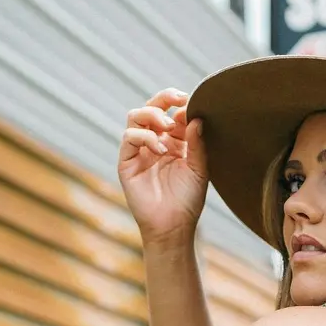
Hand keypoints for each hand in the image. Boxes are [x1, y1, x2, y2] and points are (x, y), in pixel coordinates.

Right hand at [118, 89, 208, 242]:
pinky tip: (160, 149)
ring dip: (153, 115)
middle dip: (164, 98)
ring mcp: (139, 151)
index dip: (180, 105)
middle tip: (179, 100)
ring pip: (136, 116)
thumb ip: (197, 144)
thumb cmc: (188, 200)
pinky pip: (129, 137)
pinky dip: (144, 136)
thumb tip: (197, 117)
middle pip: (152, 107)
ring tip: (168, 127)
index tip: (192, 103)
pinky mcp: (127, 162)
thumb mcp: (199, 169)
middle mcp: (155, 142)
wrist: (174, 226)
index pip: (172, 113)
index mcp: (174, 142)